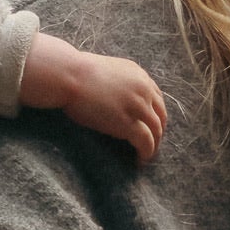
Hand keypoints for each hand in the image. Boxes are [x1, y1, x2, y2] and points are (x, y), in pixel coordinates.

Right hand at [19, 32, 166, 162]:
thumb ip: (119, 81)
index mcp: (139, 75)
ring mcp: (138, 106)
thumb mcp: (107, 70)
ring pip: (156, 131)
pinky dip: (146, 153)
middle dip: (158, 132)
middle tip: (151, 144)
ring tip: (145, 155)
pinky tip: (139, 159)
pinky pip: (146, 142)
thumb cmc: (77, 72)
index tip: (151, 126)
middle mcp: (143, 89)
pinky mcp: (128, 123)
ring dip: (153, 146)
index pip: (157, 98)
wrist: (68, 75)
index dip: (156, 114)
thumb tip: (115, 95)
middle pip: (161, 115)